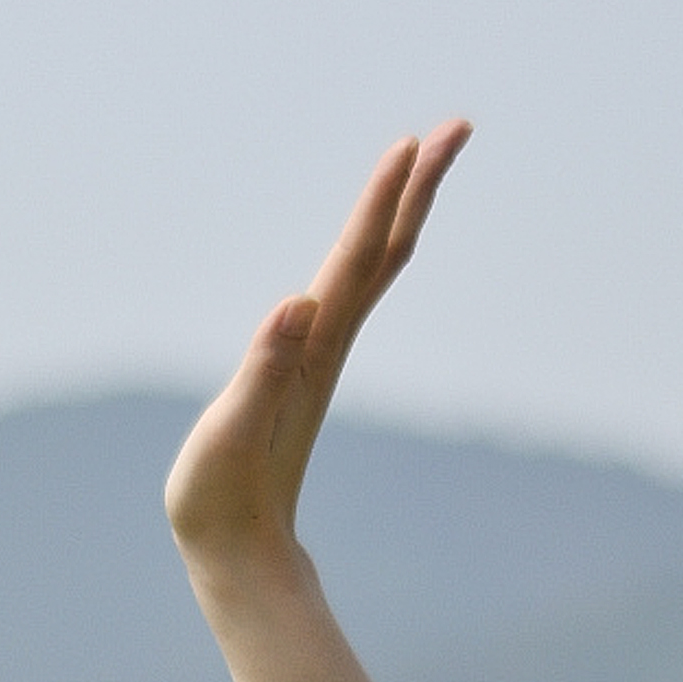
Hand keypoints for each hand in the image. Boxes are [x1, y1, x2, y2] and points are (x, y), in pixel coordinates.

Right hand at [164, 120, 470, 573]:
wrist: (242, 555)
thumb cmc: (223, 498)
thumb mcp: (232, 433)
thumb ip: (263, 370)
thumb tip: (297, 305)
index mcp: (313, 350)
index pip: (355, 261)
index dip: (381, 200)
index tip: (410, 142)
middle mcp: (329, 344)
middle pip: (385, 252)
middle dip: (418, 187)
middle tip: (458, 126)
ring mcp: (322, 355)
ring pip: (373, 267)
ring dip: (401, 210)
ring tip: (423, 158)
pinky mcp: (306, 367)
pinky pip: (349, 290)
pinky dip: (369, 246)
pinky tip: (368, 238)